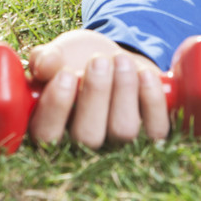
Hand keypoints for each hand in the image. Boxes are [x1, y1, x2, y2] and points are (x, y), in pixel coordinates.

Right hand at [27, 29, 169, 149]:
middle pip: (88, 137)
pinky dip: (152, 100)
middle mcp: (84, 146)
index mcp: (52, 128)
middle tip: (99, 60)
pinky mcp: (150, 134)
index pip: (46, 135)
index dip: (55, 109)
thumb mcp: (59, 54)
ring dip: (124, 91)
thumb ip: (46, 59)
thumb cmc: (78, 59)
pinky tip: (144, 74)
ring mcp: (119, 143)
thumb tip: (44, 66)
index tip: (66, 75)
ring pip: (123, 130)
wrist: (114, 58)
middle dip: (95, 95)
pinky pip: (156, 129)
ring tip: (121, 59)